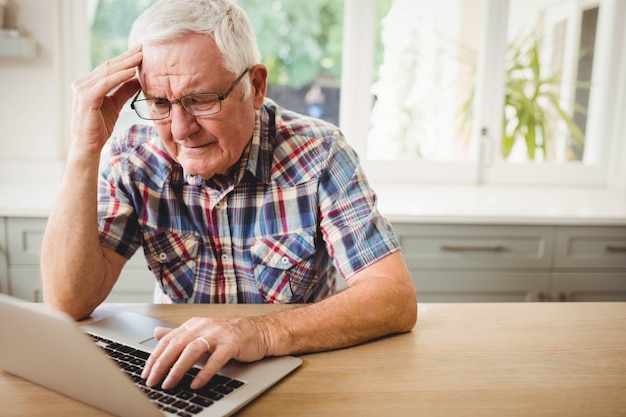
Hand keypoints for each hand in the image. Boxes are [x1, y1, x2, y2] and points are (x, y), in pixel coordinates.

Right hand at [69, 45, 142, 156]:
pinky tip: (132, 71)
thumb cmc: (99, 127)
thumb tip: (137, 79)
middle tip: (143, 47)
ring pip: (108, 72)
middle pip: (109, 66)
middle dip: (127, 57)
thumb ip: (123, 91)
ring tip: (141, 56)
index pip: (109, 68)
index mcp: (88, 84)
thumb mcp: (115, 105)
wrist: (87, 146)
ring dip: (126, 63)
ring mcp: (82, 89)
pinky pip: (106, 83)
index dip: (125, 59)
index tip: (140, 51)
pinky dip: (120, 76)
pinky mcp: (87, 97)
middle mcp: (83, 83)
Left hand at [141, 316, 272, 389]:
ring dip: (178, 368)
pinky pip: (215, 359)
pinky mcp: (232, 344)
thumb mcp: (201, 332)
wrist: (260, 331)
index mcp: (194, 324)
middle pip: (176, 344)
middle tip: (151, 380)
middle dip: (161, 364)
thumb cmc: (231, 335)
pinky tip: (196, 384)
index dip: (154, 357)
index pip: (168, 340)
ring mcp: (218, 334)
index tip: (145, 373)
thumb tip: (156, 333)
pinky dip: (204, 372)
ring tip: (169, 383)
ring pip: (192, 350)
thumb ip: (179, 334)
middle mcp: (204, 327)